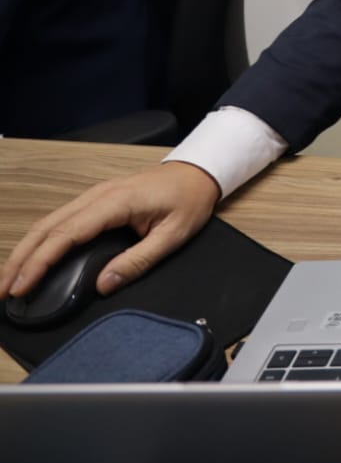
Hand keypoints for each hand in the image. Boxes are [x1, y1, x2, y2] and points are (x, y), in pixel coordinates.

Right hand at [0, 161, 219, 297]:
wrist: (199, 171)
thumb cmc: (189, 200)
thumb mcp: (173, 235)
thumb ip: (139, 261)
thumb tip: (104, 284)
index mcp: (115, 203)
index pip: (65, 235)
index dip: (38, 263)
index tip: (20, 287)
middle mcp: (96, 196)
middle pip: (46, 228)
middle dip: (19, 260)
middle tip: (1, 291)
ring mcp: (93, 196)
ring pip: (48, 223)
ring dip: (25, 251)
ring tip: (9, 280)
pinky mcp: (95, 200)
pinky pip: (60, 220)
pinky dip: (40, 241)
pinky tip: (32, 259)